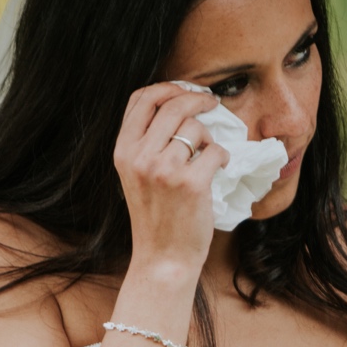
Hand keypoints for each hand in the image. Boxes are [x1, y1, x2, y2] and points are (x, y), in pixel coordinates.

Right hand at [114, 83, 230, 276]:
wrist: (162, 259)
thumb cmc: (155, 217)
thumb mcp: (135, 175)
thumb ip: (146, 142)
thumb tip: (177, 103)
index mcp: (123, 151)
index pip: (141, 98)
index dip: (167, 87)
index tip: (185, 91)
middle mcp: (139, 157)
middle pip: (172, 104)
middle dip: (197, 98)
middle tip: (211, 103)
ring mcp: (165, 170)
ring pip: (194, 126)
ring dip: (208, 136)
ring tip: (208, 154)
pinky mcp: (191, 184)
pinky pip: (215, 150)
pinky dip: (223, 157)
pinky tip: (219, 169)